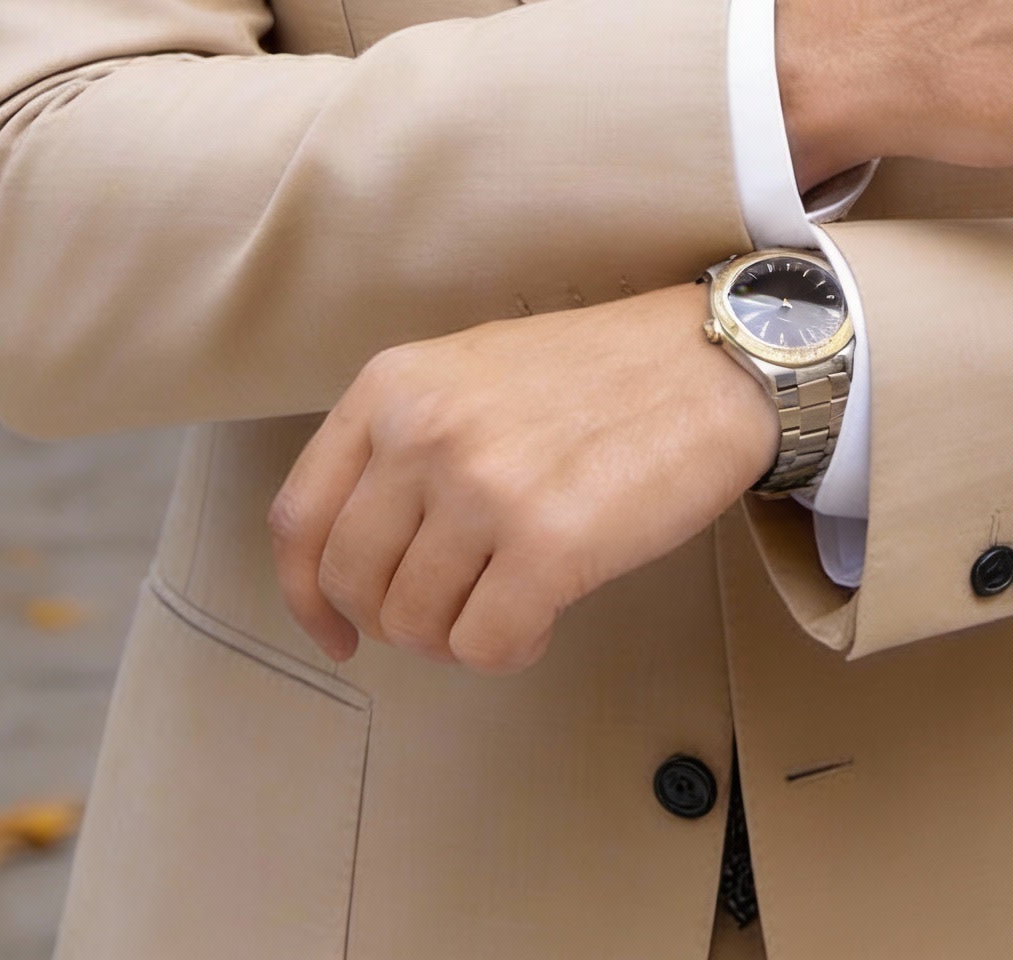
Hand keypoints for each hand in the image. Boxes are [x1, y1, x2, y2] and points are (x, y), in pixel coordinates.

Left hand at [268, 283, 778, 674]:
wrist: (712, 362)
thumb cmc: (601, 373)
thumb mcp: (472, 372)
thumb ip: (406, 441)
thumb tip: (362, 556)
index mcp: (393, 386)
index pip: (300, 517)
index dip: (305, 595)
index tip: (334, 630)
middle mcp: (423, 432)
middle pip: (352, 583)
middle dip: (396, 621)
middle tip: (454, 610)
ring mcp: (482, 487)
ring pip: (415, 624)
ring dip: (459, 634)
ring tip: (512, 598)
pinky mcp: (547, 543)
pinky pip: (484, 647)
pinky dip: (511, 650)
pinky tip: (545, 615)